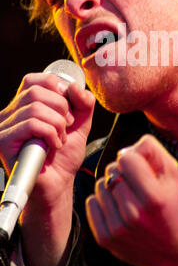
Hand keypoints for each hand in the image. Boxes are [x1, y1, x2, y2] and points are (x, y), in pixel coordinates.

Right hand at [0, 71, 94, 207]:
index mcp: (24, 106)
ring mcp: (3, 128)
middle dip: (61, 107)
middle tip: (67, 126)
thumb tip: (74, 87)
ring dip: (57, 124)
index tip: (68, 107)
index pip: (33, 80)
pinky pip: (31, 124)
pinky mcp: (4, 142)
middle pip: (35, 91)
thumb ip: (83, 102)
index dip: (55, 87)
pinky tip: (53, 146)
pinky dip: (50, 133)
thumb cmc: (64, 155)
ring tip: (60, 139)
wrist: (58, 185)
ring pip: (35, 108)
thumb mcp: (80, 123)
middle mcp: (9, 114)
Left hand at [86, 134, 177, 265]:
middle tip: (134, 183)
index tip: (138, 166)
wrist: (173, 247)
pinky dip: (101, 201)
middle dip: (121, 171)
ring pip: (100, 185)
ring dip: (111, 186)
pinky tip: (116, 207)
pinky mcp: (105, 238)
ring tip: (126, 196)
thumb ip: (152, 150)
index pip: (126, 158)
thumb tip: (126, 149)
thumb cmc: (171, 202)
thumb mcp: (172, 172)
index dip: (132, 158)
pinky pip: (91, 202)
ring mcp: (117, 228)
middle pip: (111, 170)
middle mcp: (134, 213)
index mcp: (153, 197)